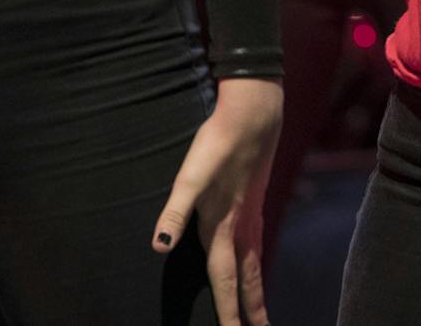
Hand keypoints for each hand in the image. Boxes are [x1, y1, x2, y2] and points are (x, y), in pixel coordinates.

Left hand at [152, 76, 282, 325]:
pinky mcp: (254, 202)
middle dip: (252, 310)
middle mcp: (241, 226)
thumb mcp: (190, 177)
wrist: (254, 114)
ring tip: (261, 312)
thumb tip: (158, 248)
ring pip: (256, 263)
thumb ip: (174, 212)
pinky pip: (258, 245)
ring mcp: (251, 215)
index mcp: (223, 226)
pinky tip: (253, 259)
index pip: (224, 280)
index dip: (227, 311)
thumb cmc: (219, 144)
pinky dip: (258, 264)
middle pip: (248, 279)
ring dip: (257, 290)